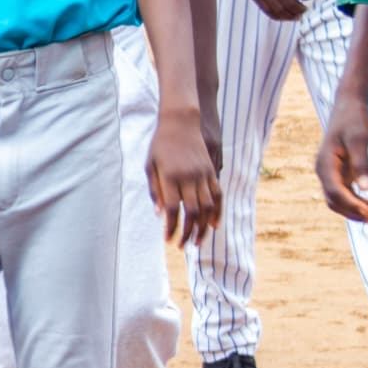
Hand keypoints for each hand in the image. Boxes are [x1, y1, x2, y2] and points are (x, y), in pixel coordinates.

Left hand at [147, 111, 219, 244]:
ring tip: (198, 242)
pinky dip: (217, 212)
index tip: (168, 239)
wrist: (180, 121)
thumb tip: (158, 214)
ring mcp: (202, 174)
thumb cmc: (160, 144)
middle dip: (188, 233)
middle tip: (183, 246)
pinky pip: (218, 195)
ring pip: (207, 207)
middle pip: (191, 212)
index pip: (171, 209)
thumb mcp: (149, 165)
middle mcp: (188, 177)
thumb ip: (154, 190)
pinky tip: (214, 225)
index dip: (170, 227)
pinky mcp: (211, 171)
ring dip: (204, 227)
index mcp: (169, 176)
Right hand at [314, 93, 367, 223]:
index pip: (336, 192)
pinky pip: (345, 193)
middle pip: (335, 201)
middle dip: (355, 213)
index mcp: (324, 164)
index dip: (353, 205)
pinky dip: (358, 201)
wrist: (348, 105)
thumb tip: (366, 189)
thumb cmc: (353, 119)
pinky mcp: (339, 172)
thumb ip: (362, 164)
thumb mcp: (359, 139)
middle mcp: (324, 171)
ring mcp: (330, 173)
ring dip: (357, 210)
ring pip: (339, 200)